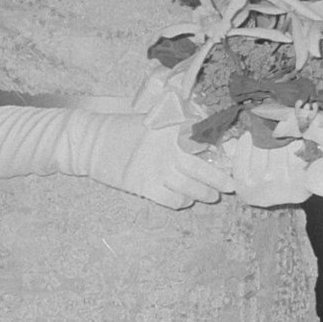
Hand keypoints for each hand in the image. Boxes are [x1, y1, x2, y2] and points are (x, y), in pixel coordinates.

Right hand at [87, 116, 233, 209]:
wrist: (91, 142)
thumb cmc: (122, 129)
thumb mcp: (153, 119)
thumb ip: (177, 125)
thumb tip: (204, 134)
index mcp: (172, 128)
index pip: (205, 141)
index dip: (222, 153)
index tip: (231, 160)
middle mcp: (168, 150)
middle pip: (203, 169)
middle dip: (220, 180)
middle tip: (230, 186)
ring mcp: (157, 170)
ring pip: (191, 188)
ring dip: (204, 194)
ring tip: (211, 195)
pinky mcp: (144, 187)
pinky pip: (172, 200)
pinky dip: (182, 202)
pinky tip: (185, 200)